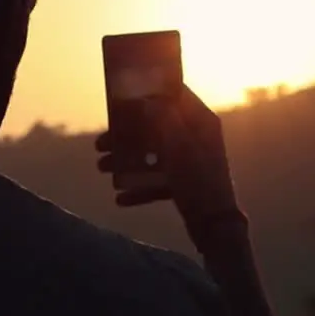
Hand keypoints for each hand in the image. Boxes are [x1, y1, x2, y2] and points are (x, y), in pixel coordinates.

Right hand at [95, 86, 242, 232]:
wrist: (214, 224)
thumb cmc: (198, 180)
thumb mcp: (178, 146)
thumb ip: (162, 119)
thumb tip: (145, 100)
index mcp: (200, 121)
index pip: (175, 94)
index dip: (150, 91)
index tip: (123, 94)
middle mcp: (196, 136)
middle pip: (155, 127)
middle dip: (126, 135)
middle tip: (100, 143)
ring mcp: (190, 160)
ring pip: (152, 153)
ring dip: (127, 160)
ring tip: (103, 168)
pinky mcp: (185, 182)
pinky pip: (158, 178)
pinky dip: (140, 185)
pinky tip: (121, 197)